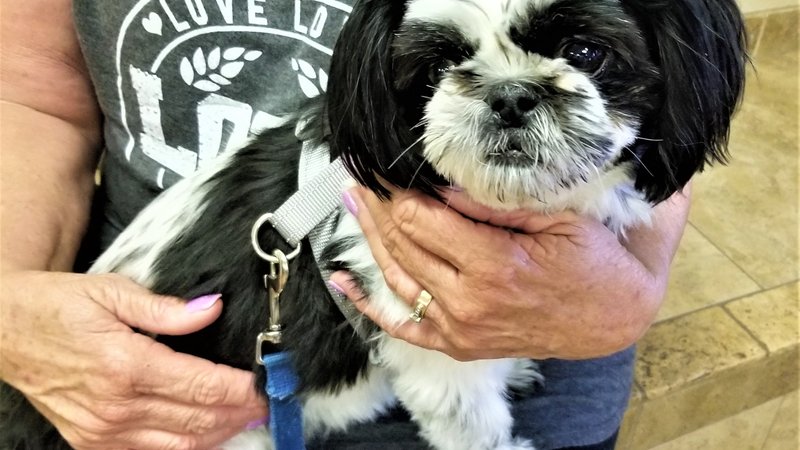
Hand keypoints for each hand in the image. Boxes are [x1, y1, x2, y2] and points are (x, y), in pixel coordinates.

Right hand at [0, 271, 267, 449]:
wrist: (5, 330)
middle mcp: (116, 405)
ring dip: (217, 433)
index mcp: (125, 364)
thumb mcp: (111, 292)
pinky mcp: (92, 441)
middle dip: (238, 412)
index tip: (264, 384)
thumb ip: (166, 309)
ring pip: (179, 443)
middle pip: (197, 418)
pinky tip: (205, 433)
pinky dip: (184, 446)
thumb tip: (211, 308)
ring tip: (245, 419)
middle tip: (266, 403)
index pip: (201, 384)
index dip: (239, 388)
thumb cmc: (58, 306)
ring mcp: (102, 430)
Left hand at [332, 186, 687, 360]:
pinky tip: (343, 281)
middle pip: (401, 244)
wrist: (611, 317)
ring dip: (369, 238)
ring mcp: (459, 328)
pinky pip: (403, 326)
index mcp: (491, 265)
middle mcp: (467, 302)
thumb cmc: (591, 262)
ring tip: (353, 203)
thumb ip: (493, 204)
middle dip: (376, 206)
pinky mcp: (458, 344)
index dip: (394, 190)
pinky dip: (369, 304)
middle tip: (360, 174)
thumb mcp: (554, 218)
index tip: (381, 165)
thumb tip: (441, 180)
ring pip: (396, 277)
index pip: (419, 220)